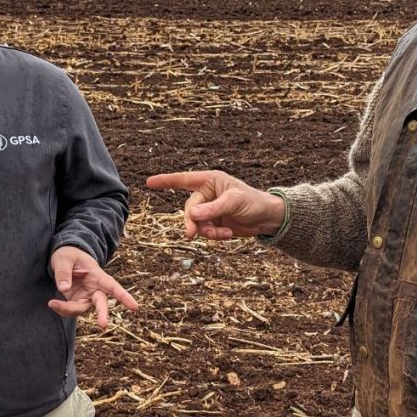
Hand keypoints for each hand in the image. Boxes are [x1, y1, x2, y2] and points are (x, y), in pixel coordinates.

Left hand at [48, 245, 137, 327]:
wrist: (64, 260)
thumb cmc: (68, 256)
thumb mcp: (64, 259)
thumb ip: (63, 273)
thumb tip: (64, 290)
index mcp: (97, 275)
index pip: (112, 286)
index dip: (123, 296)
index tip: (135, 307)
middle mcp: (95, 289)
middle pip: (101, 303)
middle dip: (102, 314)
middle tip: (103, 325)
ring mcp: (86, 297)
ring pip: (82, 309)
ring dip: (68, 309)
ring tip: (52, 303)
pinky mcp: (77, 302)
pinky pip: (71, 310)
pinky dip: (62, 309)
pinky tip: (53, 303)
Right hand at [145, 170, 284, 239]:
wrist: (267, 219)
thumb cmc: (253, 202)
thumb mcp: (234, 202)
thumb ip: (213, 208)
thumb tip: (191, 214)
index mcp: (210, 181)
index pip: (183, 180)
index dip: (165, 181)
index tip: (148, 182)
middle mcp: (207, 194)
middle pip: (189, 209)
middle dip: (192, 222)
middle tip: (191, 234)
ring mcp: (209, 209)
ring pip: (196, 223)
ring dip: (207, 231)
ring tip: (224, 233)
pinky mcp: (213, 223)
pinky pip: (205, 232)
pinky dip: (214, 236)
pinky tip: (228, 235)